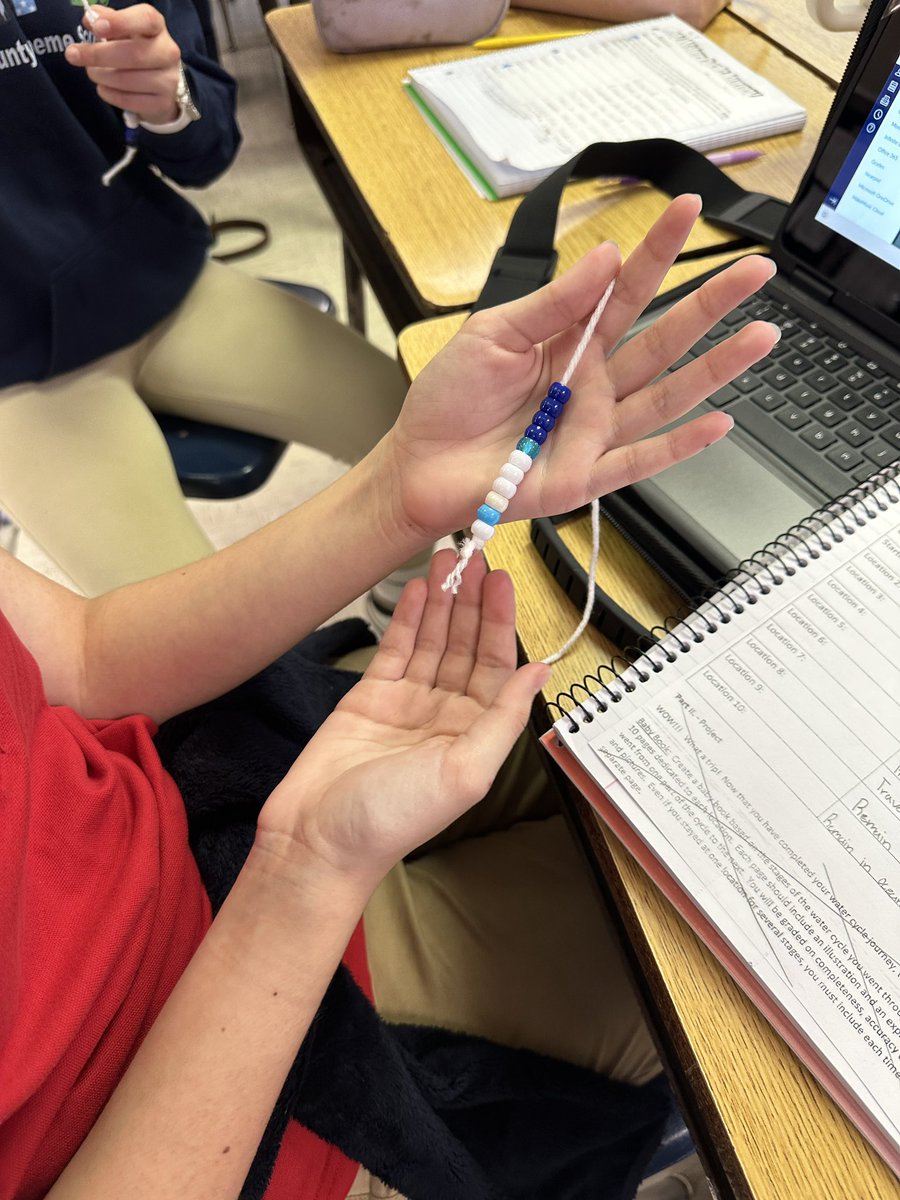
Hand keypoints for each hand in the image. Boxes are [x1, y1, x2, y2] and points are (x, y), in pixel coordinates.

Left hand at [65, 4, 181, 123]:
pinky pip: (130, 101)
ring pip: (129, 80)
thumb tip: (89, 19)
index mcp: (157, 27)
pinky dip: (110, 94)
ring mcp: (169, 80)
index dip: (121, 22)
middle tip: (73, 55)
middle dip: (98, 55)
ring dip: (102, 77)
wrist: (158, 84)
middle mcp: (168, 52)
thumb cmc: (135, 50)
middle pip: (134, 54)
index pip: (145, 19)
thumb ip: (107, 21)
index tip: (96, 28)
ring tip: (92, 73)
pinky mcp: (163, 103)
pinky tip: (104, 88)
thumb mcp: (122, 30)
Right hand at [255, 550, 549, 890]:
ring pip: (432, 640)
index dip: (500, 620)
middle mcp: (445, 714)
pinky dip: (408, 618)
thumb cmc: (392, 820)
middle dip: (472, 600)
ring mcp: (408, 702)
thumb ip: (504, 719)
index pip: (496, 664)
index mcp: (474, 733)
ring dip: (442, 600)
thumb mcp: (465, 771)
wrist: (318, 839)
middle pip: (466, 645)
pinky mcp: (371, 696)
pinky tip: (417, 589)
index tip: (501, 581)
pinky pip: (396, 647)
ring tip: (446, 558)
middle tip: (474, 553)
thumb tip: (540, 674)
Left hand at [384, 194, 778, 543]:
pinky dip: (680, 444)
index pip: (626, 290)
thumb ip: (553, 302)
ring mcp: (594, 429)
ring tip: (761, 335)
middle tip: (757, 269)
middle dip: (711, 302)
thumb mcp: (493, 334)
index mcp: (569, 341)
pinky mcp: (586, 474)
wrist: (419, 466)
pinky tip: (719, 421)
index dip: (659, 250)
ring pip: (666, 393)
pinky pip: (641, 458)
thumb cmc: (448, 400)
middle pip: (663, 337)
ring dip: (715, 367)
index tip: (690, 209)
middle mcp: (592, 383)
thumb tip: (605, 256)